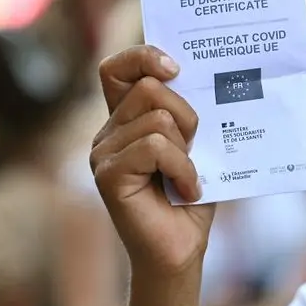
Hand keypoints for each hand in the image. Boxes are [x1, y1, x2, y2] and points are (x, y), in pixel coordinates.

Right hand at [90, 45, 214, 275]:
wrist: (182, 248)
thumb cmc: (191, 195)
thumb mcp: (196, 145)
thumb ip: (187, 112)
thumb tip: (202, 75)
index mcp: (126, 119)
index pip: (117, 68)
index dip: (143, 57)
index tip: (176, 67)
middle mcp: (109, 132)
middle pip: (151, 89)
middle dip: (187, 115)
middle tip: (194, 149)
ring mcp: (103, 153)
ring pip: (158, 119)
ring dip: (187, 149)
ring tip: (189, 176)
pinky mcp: (108, 175)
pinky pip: (155, 148)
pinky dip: (182, 168)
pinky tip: (187, 189)